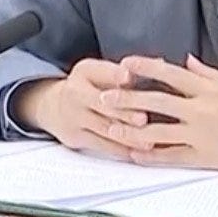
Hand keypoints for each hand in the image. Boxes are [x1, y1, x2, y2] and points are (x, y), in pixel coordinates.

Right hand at [9, 58, 144, 158]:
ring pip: (103, 128)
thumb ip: (131, 71)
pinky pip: (101, 145)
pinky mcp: (75, 136)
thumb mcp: (103, 73)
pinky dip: (121, 150)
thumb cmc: (91, 87)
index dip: (115, 75)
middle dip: (124, 112)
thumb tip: (161, 63)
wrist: (56, 107)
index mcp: (85, 71)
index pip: (101, 71)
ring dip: (127, 136)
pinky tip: (137, 153)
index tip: (129, 77)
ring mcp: (74, 116)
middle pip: (101, 103)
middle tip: (143, 119)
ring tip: (148, 141)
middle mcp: (76, 92)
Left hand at [95, 55, 217, 173]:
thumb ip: (206, 73)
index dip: (145, 67)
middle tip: (105, 97)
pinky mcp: (204, 157)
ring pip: (158, 132)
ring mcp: (200, 135)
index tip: (125, 63)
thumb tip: (185, 60)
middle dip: (127, 99)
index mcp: (208, 90)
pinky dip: (151, 156)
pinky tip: (134, 154)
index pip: (170, 74)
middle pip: (156, 102)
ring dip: (132, 130)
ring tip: (112, 128)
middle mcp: (201, 111)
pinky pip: (171, 157)